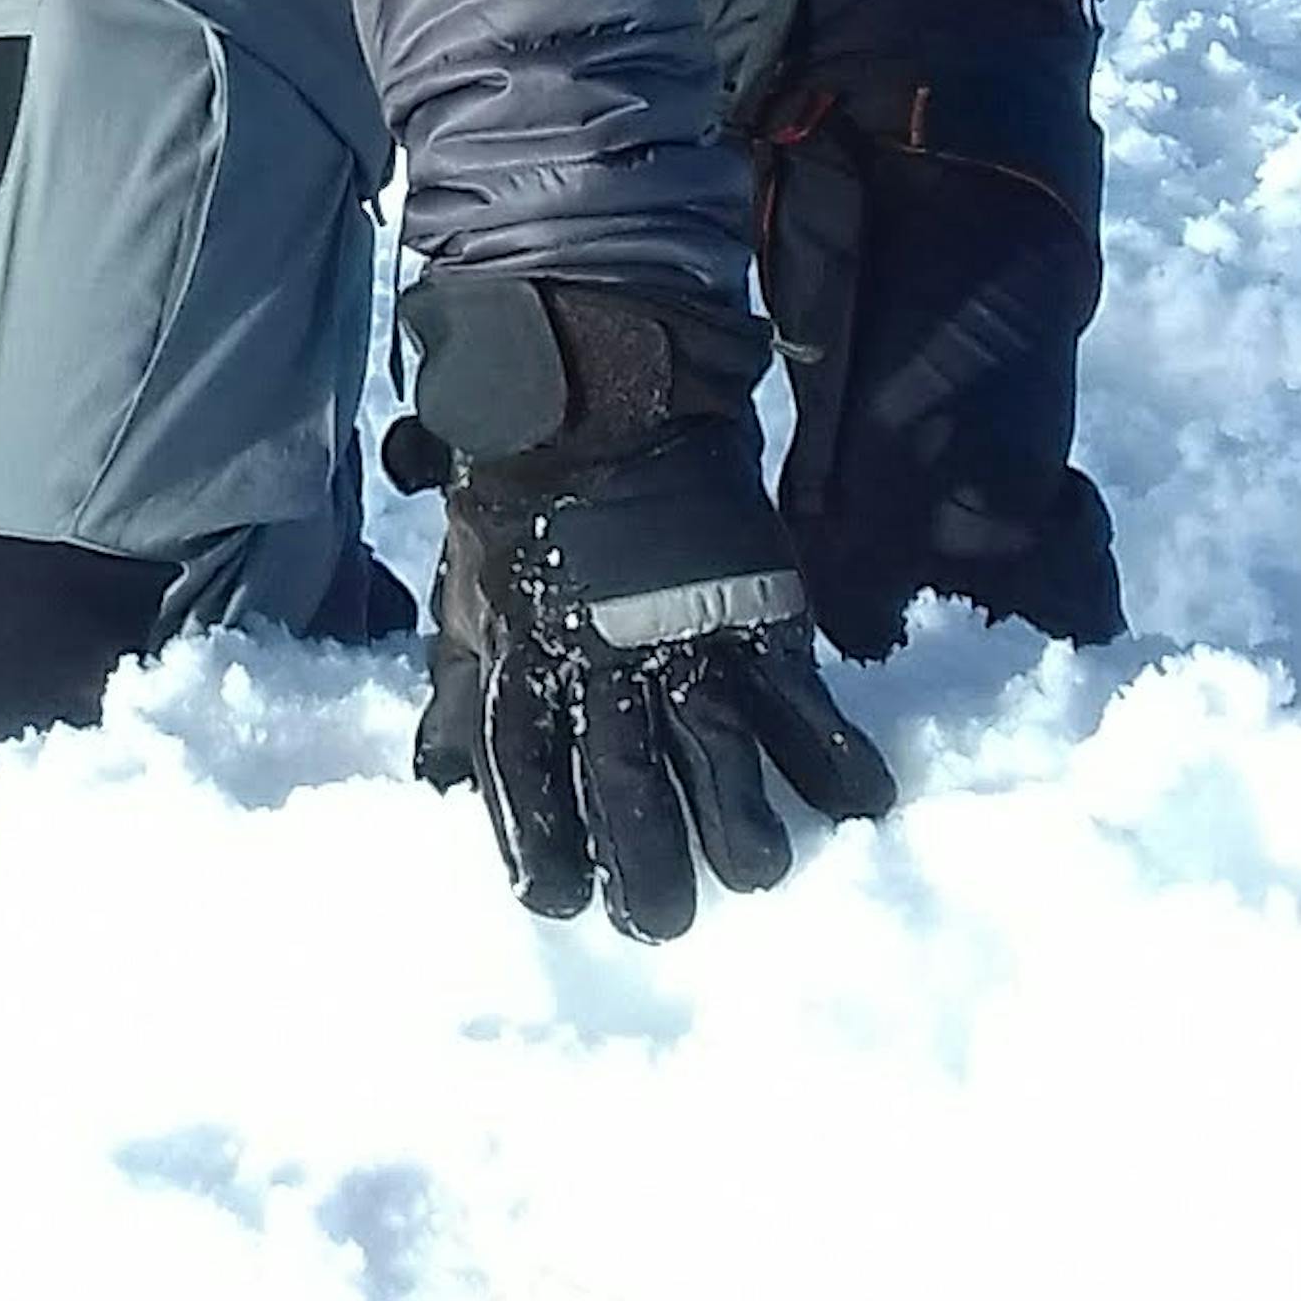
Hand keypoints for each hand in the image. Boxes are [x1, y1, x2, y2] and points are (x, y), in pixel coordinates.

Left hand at [392, 270, 893, 937]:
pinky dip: (831, 749)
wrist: (594, 375)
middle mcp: (595, 653)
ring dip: (738, 821)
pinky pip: (797, 690)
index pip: (519, 766)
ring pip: (711, 745)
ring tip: (761, 877)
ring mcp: (680, 626)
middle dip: (641, 856)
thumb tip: (440, 780)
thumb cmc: (518, 484)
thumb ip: (463, 685)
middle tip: (662, 925)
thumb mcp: (468, 582)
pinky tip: (861, 802)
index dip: (535, 836)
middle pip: (618, 774)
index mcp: (517, 649)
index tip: (553, 901)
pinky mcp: (754, 597)